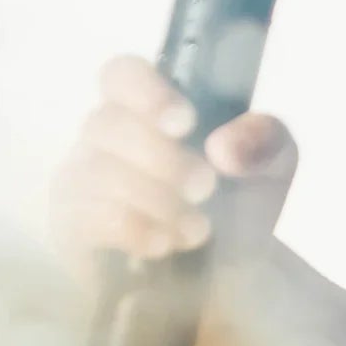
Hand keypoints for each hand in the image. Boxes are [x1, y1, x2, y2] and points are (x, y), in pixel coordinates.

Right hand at [49, 56, 298, 279]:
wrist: (231, 271)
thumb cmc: (240, 199)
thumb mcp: (273, 163)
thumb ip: (265, 139)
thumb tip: (224, 147)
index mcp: (150, 108)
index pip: (121, 74)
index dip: (145, 91)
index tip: (184, 123)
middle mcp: (107, 137)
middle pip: (106, 123)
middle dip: (161, 157)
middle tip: (205, 186)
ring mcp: (82, 182)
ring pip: (95, 171)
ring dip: (155, 200)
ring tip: (199, 229)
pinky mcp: (72, 229)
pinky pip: (85, 218)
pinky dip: (132, 229)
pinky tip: (164, 243)